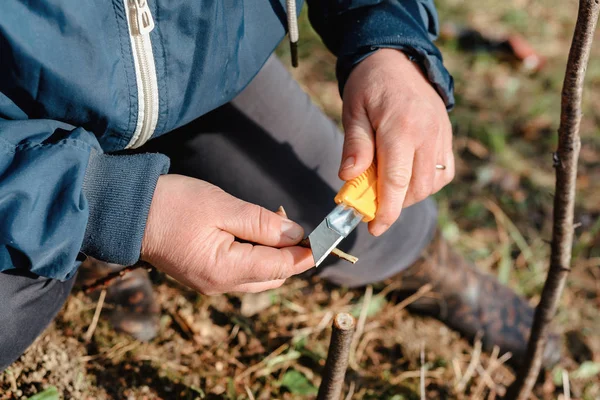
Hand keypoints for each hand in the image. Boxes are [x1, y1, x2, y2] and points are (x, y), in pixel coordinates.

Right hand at [141, 175, 313, 293]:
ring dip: (273, 254)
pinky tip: (251, 230)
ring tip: (270, 221)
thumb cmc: (172, 205)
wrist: (128, 212)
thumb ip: (262, 224)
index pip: (281, 268)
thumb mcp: (223, 207)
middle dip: (290, 253)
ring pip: (258, 276)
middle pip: (273, 277)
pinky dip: (255, 254)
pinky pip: (241, 271)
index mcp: (225, 271)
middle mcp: (220, 285)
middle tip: (288, 221)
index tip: (327, 240)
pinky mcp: (204, 274)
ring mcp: (211, 283)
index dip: (307, 254)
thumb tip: (297, 237)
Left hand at [340, 49, 453, 235]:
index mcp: (401, 128)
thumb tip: (348, 179)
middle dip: (394, 205)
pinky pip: (444, 172)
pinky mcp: (447, 137)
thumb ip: (355, 146)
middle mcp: (427, 134)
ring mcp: (441, 136)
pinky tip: (408, 178)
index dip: (385, 211)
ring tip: (387, 188)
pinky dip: (427, 184)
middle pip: (416, 188)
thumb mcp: (353, 111)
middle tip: (372, 206)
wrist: (398, 59)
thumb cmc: (369, 86)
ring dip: (410, 196)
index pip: (396, 181)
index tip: (374, 229)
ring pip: (431, 184)